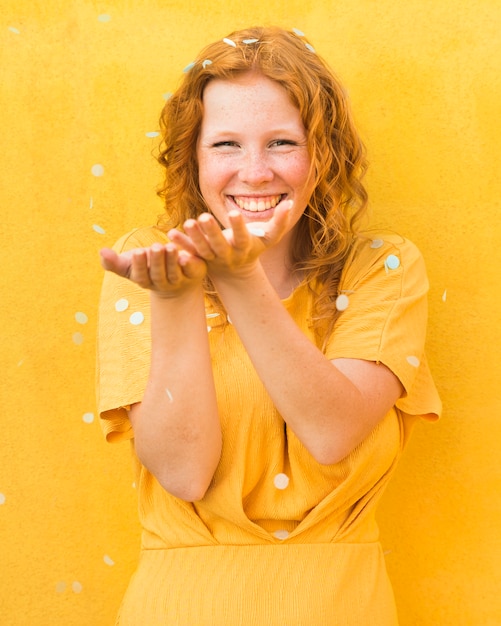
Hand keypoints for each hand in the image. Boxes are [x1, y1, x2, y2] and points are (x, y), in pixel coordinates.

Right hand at [99, 243, 206, 297]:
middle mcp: (162, 284)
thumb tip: (101, 251)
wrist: (176, 276)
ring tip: (170, 246)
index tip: (138, 252)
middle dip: (156, 261)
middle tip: (155, 246)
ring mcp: (179, 282)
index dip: (140, 265)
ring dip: (172, 261)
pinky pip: (192, 271)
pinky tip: (187, 255)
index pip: (141, 276)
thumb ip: (114, 262)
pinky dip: (189, 264)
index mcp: (145, 280)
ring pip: (175, 274)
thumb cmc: (148, 266)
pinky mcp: (194, 275)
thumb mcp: (130, 264)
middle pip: (158, 275)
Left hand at [168, 200, 292, 278]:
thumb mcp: (268, 238)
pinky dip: (180, 244)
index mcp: (245, 248)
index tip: (235, 213)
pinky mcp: (200, 260)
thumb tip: (290, 203)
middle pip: (220, 245)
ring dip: (194, 237)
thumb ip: (279, 223)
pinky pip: (189, 252)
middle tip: (203, 217)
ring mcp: (213, 259)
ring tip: (187, 223)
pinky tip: (170, 234)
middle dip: (212, 232)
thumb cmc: (253, 248)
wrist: (235, 272)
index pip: (243, 238)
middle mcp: (229, 255)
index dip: (239, 227)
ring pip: (202, 249)